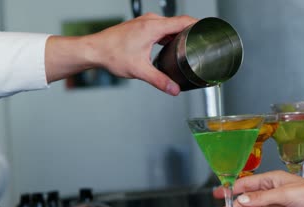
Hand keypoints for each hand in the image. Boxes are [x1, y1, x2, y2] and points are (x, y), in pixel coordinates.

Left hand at [46, 13, 197, 95]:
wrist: (94, 50)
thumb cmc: (112, 54)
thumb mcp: (139, 70)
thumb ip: (159, 80)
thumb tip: (174, 89)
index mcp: (153, 26)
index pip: (183, 21)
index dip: (199, 25)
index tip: (209, 30)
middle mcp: (150, 21)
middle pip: (178, 22)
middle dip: (191, 32)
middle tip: (202, 43)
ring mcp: (144, 23)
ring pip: (169, 26)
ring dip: (179, 34)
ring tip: (189, 46)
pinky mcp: (140, 27)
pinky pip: (161, 29)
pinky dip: (168, 36)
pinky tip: (170, 46)